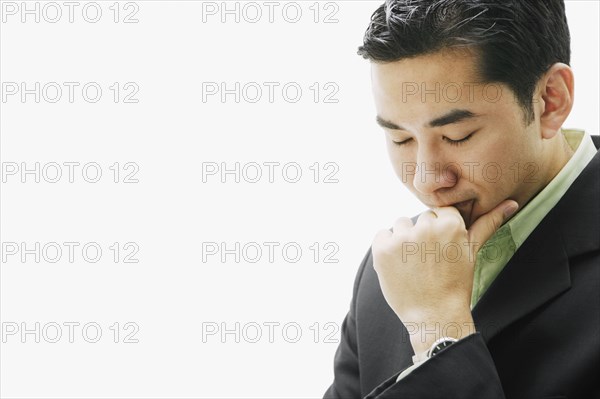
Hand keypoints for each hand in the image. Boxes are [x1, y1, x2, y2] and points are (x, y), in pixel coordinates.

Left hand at [371, 199, 518, 352]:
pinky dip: (386, 248)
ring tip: (414, 264)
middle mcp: (426, 227)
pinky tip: (399, 265)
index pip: (439, 212)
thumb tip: (512, 203)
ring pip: (401, 225)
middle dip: (422, 236)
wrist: (434, 316)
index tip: (441, 251)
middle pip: (420, 219)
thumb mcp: (472, 251)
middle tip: (428, 262)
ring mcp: (402, 238)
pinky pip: (382, 235)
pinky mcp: (382, 248)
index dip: (439, 232)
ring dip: (404, 240)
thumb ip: (488, 223)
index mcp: (450, 224)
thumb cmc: (456, 284)